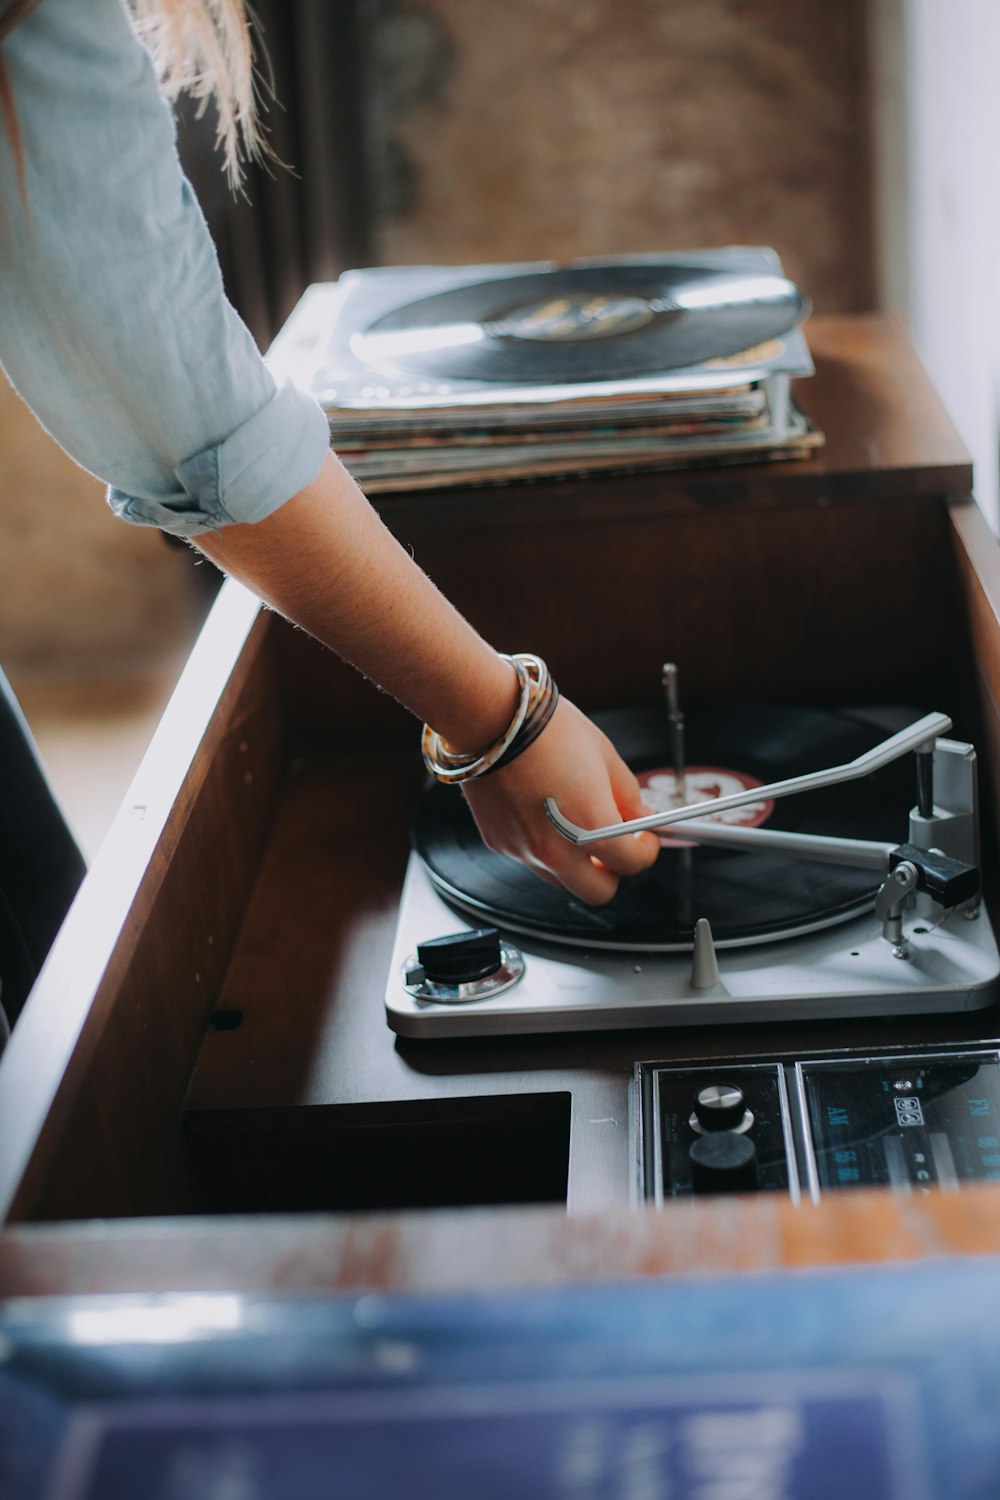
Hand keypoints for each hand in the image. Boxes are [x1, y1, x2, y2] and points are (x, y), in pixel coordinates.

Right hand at [461, 697, 659, 903]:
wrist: (490, 719)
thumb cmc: (548, 731)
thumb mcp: (604, 756)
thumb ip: (627, 796)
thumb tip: (638, 816)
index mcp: (592, 828)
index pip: (633, 863)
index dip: (646, 850)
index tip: (644, 839)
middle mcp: (557, 850)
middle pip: (598, 892)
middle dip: (612, 871)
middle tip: (614, 846)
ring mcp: (524, 851)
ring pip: (562, 879)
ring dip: (577, 863)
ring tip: (575, 825)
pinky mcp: (498, 843)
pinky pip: (530, 857)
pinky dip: (543, 845)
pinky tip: (541, 811)